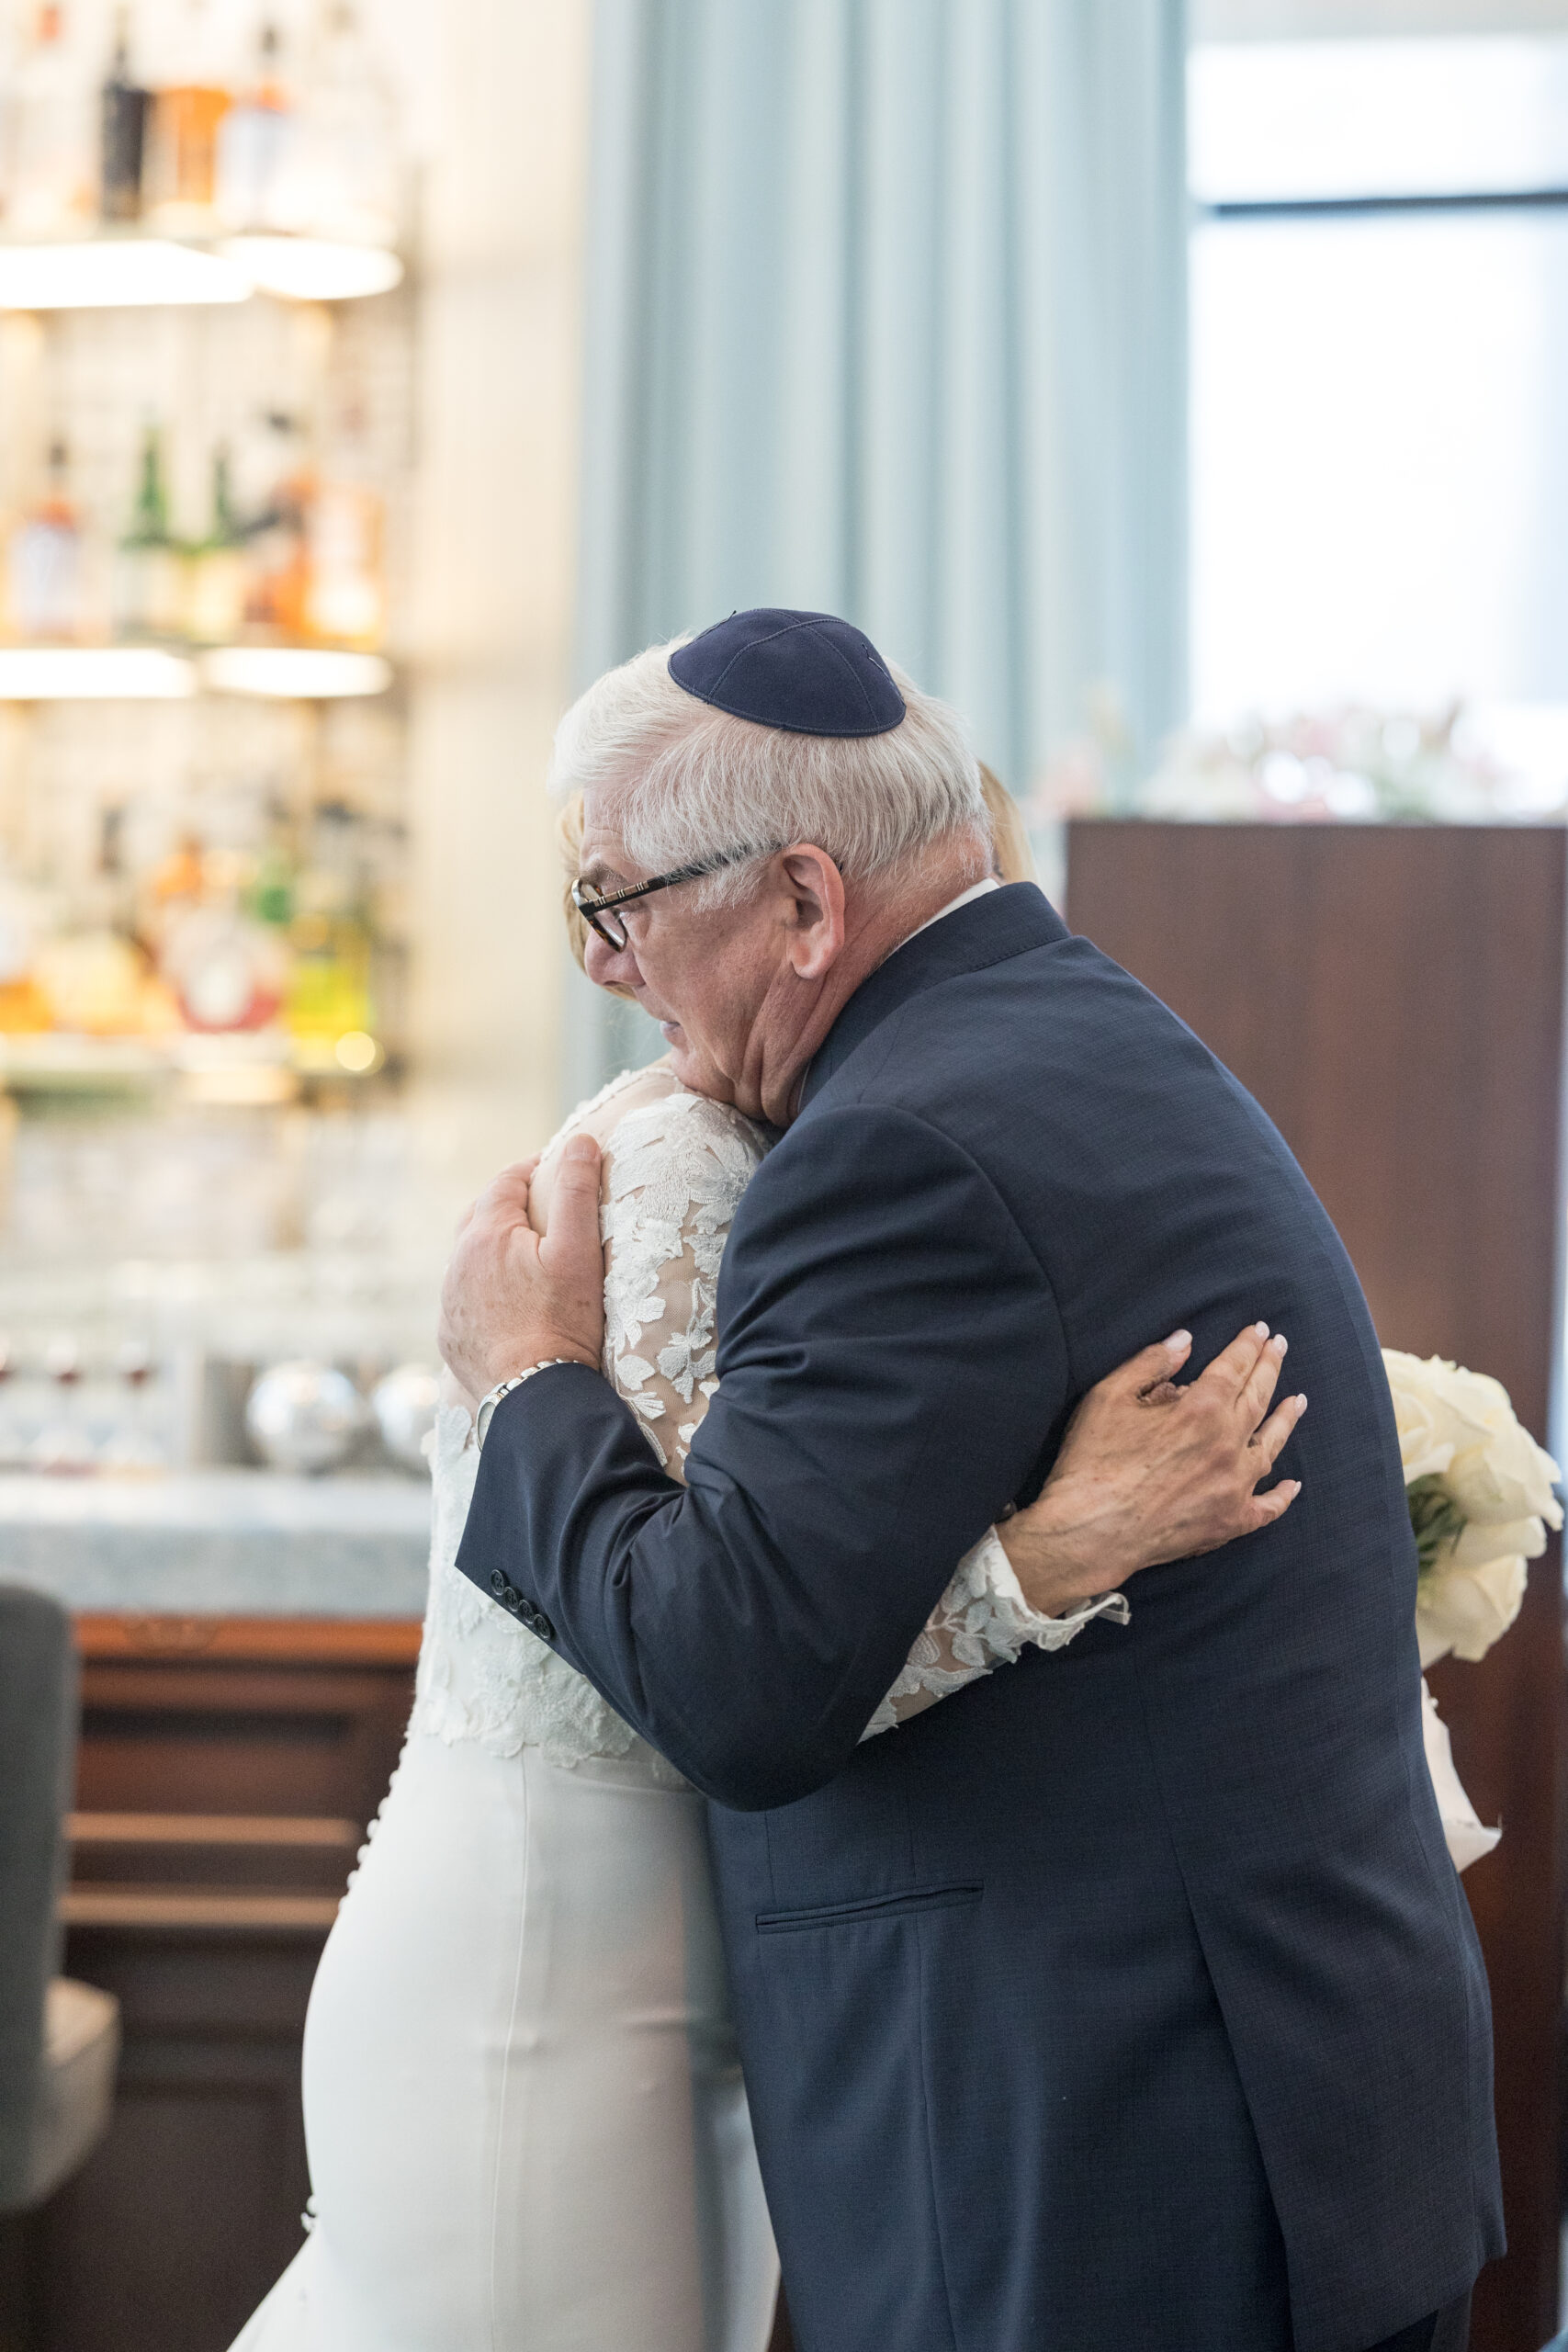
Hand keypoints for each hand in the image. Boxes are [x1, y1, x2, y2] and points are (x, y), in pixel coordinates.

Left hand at [436, 1135, 605, 1399]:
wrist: (534, 1396)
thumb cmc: (562, 1322)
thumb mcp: (578, 1251)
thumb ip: (577, 1192)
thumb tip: (580, 1141)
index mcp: (485, 1234)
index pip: (506, 1182)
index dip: (532, 1169)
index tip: (556, 1169)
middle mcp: (456, 1263)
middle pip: (480, 1216)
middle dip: (508, 1205)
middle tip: (541, 1208)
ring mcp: (449, 1302)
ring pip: (469, 1259)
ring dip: (493, 1250)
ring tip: (525, 1256)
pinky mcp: (451, 1336)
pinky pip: (464, 1298)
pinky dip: (483, 1289)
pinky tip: (507, 1302)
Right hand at [998, 1323, 1305, 1615]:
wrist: (1091, 1532)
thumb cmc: (1093, 1461)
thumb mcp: (1109, 1396)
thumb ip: (1150, 1363)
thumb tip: (1185, 1341)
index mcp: (1200, 1409)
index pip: (1234, 1366)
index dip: (1248, 1345)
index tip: (1261, 1330)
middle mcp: (1227, 1444)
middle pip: (1258, 1397)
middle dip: (1270, 1367)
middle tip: (1280, 1346)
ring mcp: (1234, 1486)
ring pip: (1271, 1446)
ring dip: (1286, 1420)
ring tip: (1297, 1401)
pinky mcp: (1230, 1522)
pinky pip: (1267, 1507)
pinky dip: (1282, 1495)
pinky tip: (1292, 1483)